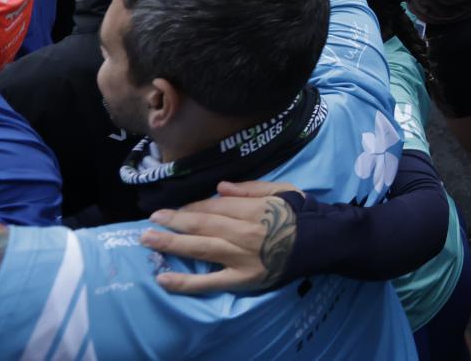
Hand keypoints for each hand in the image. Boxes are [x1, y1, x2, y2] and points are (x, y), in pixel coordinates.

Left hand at [139, 180, 302, 293]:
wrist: (323, 244)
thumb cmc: (302, 215)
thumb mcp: (284, 191)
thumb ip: (252, 188)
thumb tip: (220, 187)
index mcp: (254, 209)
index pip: (215, 207)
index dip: (192, 207)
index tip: (174, 209)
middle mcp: (245, 233)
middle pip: (203, 225)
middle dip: (173, 221)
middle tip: (151, 220)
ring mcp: (242, 258)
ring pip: (201, 249)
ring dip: (171, 244)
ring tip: (147, 240)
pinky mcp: (243, 280)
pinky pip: (210, 282)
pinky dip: (185, 282)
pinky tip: (163, 279)